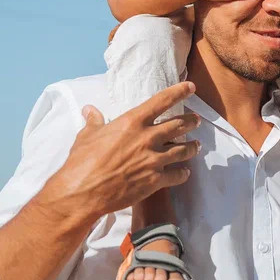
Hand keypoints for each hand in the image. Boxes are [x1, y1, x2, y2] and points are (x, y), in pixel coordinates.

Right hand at [56, 82, 201, 220]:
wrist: (84, 192)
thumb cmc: (82, 162)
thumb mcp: (87, 136)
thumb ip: (94, 121)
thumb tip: (89, 109)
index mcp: (133, 122)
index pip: (161, 101)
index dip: (179, 92)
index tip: (191, 87)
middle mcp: (147, 138)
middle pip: (178, 126)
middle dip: (190, 122)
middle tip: (196, 121)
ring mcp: (154, 160)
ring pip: (182, 150)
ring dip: (192, 147)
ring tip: (197, 145)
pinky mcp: (155, 181)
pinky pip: (176, 174)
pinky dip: (183, 173)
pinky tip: (185, 173)